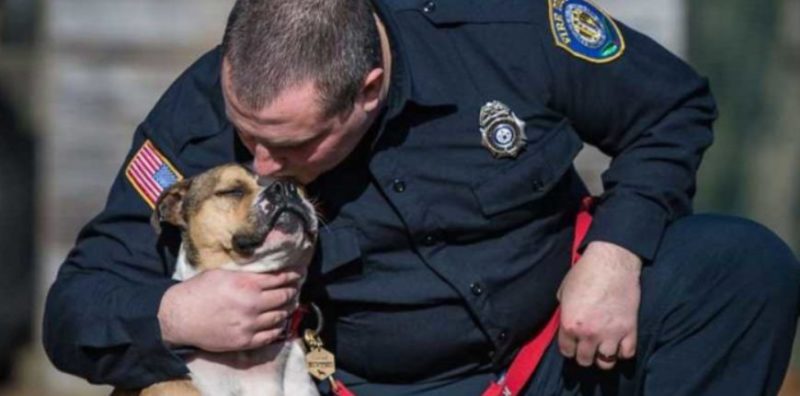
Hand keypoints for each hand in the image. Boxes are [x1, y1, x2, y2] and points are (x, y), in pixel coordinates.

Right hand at [158, 267, 304, 351]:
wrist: (178, 317)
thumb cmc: (197, 291)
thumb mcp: (222, 273)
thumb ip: (245, 274)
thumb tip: (263, 271)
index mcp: (247, 284)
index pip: (280, 278)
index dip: (293, 275)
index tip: (299, 272)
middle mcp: (252, 304)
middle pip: (284, 297)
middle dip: (292, 291)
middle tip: (295, 288)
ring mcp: (250, 324)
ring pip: (280, 316)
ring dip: (287, 309)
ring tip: (289, 304)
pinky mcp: (245, 341)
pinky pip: (270, 335)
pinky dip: (278, 328)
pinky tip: (279, 323)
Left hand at [557, 241, 641, 369]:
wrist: (611, 262)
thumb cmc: (584, 272)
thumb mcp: (563, 292)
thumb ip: (564, 311)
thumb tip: (566, 321)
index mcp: (570, 325)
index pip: (566, 351)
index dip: (569, 348)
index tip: (573, 345)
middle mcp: (589, 334)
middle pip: (585, 360)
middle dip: (584, 355)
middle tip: (587, 347)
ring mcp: (611, 334)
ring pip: (606, 363)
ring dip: (603, 357)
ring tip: (603, 349)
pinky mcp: (629, 330)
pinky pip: (627, 353)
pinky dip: (623, 352)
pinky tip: (619, 345)